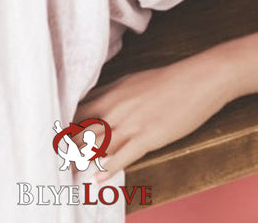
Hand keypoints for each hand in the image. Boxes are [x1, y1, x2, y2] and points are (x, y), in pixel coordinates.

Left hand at [73, 49, 234, 181]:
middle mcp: (117, 108)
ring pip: (97, 146)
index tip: (57, 142)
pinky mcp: (148, 136)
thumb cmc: (170, 79)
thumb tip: (97, 104)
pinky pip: (122, 157)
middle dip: (67, 150)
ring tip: (69, 175)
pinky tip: (97, 178)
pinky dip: (107, 169)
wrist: (201, 78)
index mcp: (113, 93)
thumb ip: (114, 94)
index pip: (77, 112)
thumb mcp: (135, 80)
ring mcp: (132, 123)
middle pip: (81, 132)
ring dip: (82, 162)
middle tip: (57, 164)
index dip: (65, 129)